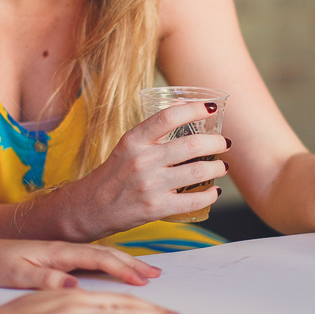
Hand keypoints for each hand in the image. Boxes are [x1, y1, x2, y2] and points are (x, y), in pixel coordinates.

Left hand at [0, 236, 160, 288]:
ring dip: (125, 263)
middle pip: (106, 253)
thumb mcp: (14, 274)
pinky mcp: (56, 260)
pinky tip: (117, 272)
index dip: (123, 268)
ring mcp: (60, 253)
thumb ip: (44, 279)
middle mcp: (62, 248)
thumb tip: (74, 286)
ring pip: (101, 256)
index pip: (98, 257)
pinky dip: (110, 266)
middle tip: (157, 274)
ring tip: (146, 273)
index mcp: (56, 250)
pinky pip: (91, 261)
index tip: (144, 279)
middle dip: (133, 263)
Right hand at [64, 102, 229, 239]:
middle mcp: (142, 160)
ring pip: (197, 172)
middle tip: (224, 143)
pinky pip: (192, 200)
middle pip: (191, 144)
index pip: (169, 116)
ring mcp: (150, 185)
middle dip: (216, 142)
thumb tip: (181, 104)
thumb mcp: (127, 145)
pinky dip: (210, 195)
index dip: (194, 109)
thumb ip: (153, 129)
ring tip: (222, 167)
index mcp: (134, 140)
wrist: (90, 208)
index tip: (212, 108)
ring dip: (217, 168)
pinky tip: (214, 191)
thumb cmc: (114, 174)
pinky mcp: (156, 208)